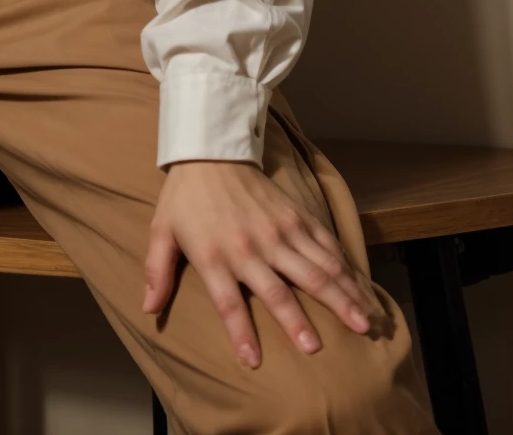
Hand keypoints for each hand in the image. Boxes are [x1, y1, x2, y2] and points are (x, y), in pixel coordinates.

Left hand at [143, 158, 383, 368]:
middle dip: (297, 321)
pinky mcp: (295, 215)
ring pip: (313, 268)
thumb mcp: (162, 231)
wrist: (211, 150)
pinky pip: (323, 244)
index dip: (240, 332)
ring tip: (362, 323)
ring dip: (338, 297)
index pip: (228, 301)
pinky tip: (361, 287)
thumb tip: (149, 310)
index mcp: (215, 254)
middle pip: (278, 289)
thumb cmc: (185, 196)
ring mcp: (277, 230)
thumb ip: (158, 271)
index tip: (253, 362)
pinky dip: (344, 267)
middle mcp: (250, 246)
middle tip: (316, 348)